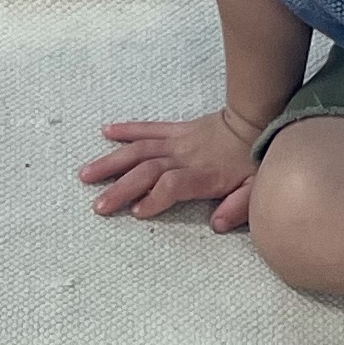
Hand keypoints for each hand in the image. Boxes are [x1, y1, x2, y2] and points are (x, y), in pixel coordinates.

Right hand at [78, 107, 262, 230]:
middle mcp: (185, 157)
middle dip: (121, 188)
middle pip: (147, 171)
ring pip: (139, 150)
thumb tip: (217, 224)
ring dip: (111, 162)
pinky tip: (105, 133)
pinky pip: (148, 129)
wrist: (257, 119)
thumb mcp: (256, 188)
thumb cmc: (255, 160)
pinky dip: (126, 130)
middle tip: (98, 205)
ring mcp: (177, 141)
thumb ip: (238, 207)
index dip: (154, 198)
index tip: (137, 212)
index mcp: (204, 174)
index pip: (173, 185)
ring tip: (86, 174)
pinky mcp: (175, 130)